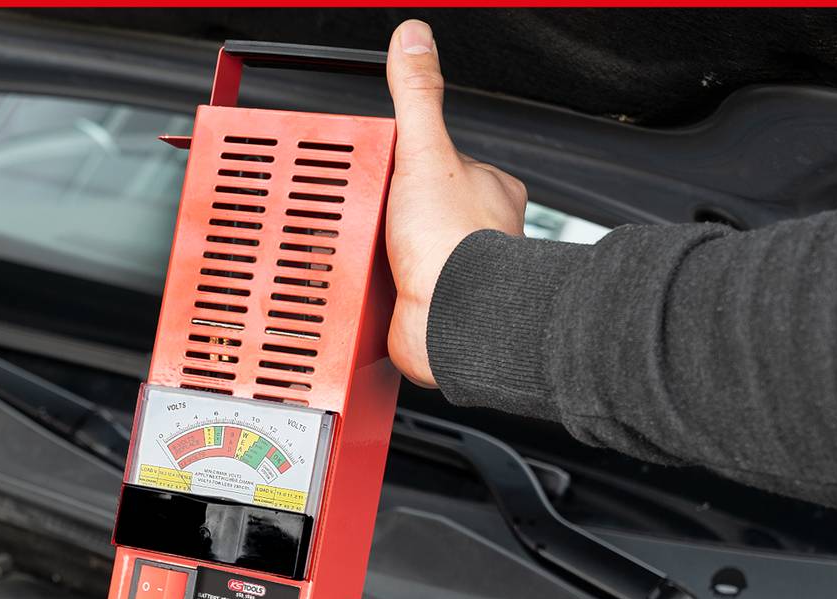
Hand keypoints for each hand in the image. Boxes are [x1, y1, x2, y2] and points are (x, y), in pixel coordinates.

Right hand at [384, 20, 527, 386]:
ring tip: (348, 241)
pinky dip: (368, 287)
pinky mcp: (425, 307)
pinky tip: (353, 279)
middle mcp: (474, 231)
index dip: (404, 159)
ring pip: (401, 251)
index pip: (438, 160)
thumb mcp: (427, 152)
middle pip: (413, 206)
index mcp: (488, 189)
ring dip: (373, 250)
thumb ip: (418, 96)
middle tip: (353, 204)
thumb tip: (413, 41)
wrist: (451, 320)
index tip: (378, 160)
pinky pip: (389, 291)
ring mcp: (450, 272)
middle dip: (381, 209)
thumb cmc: (453, 244)